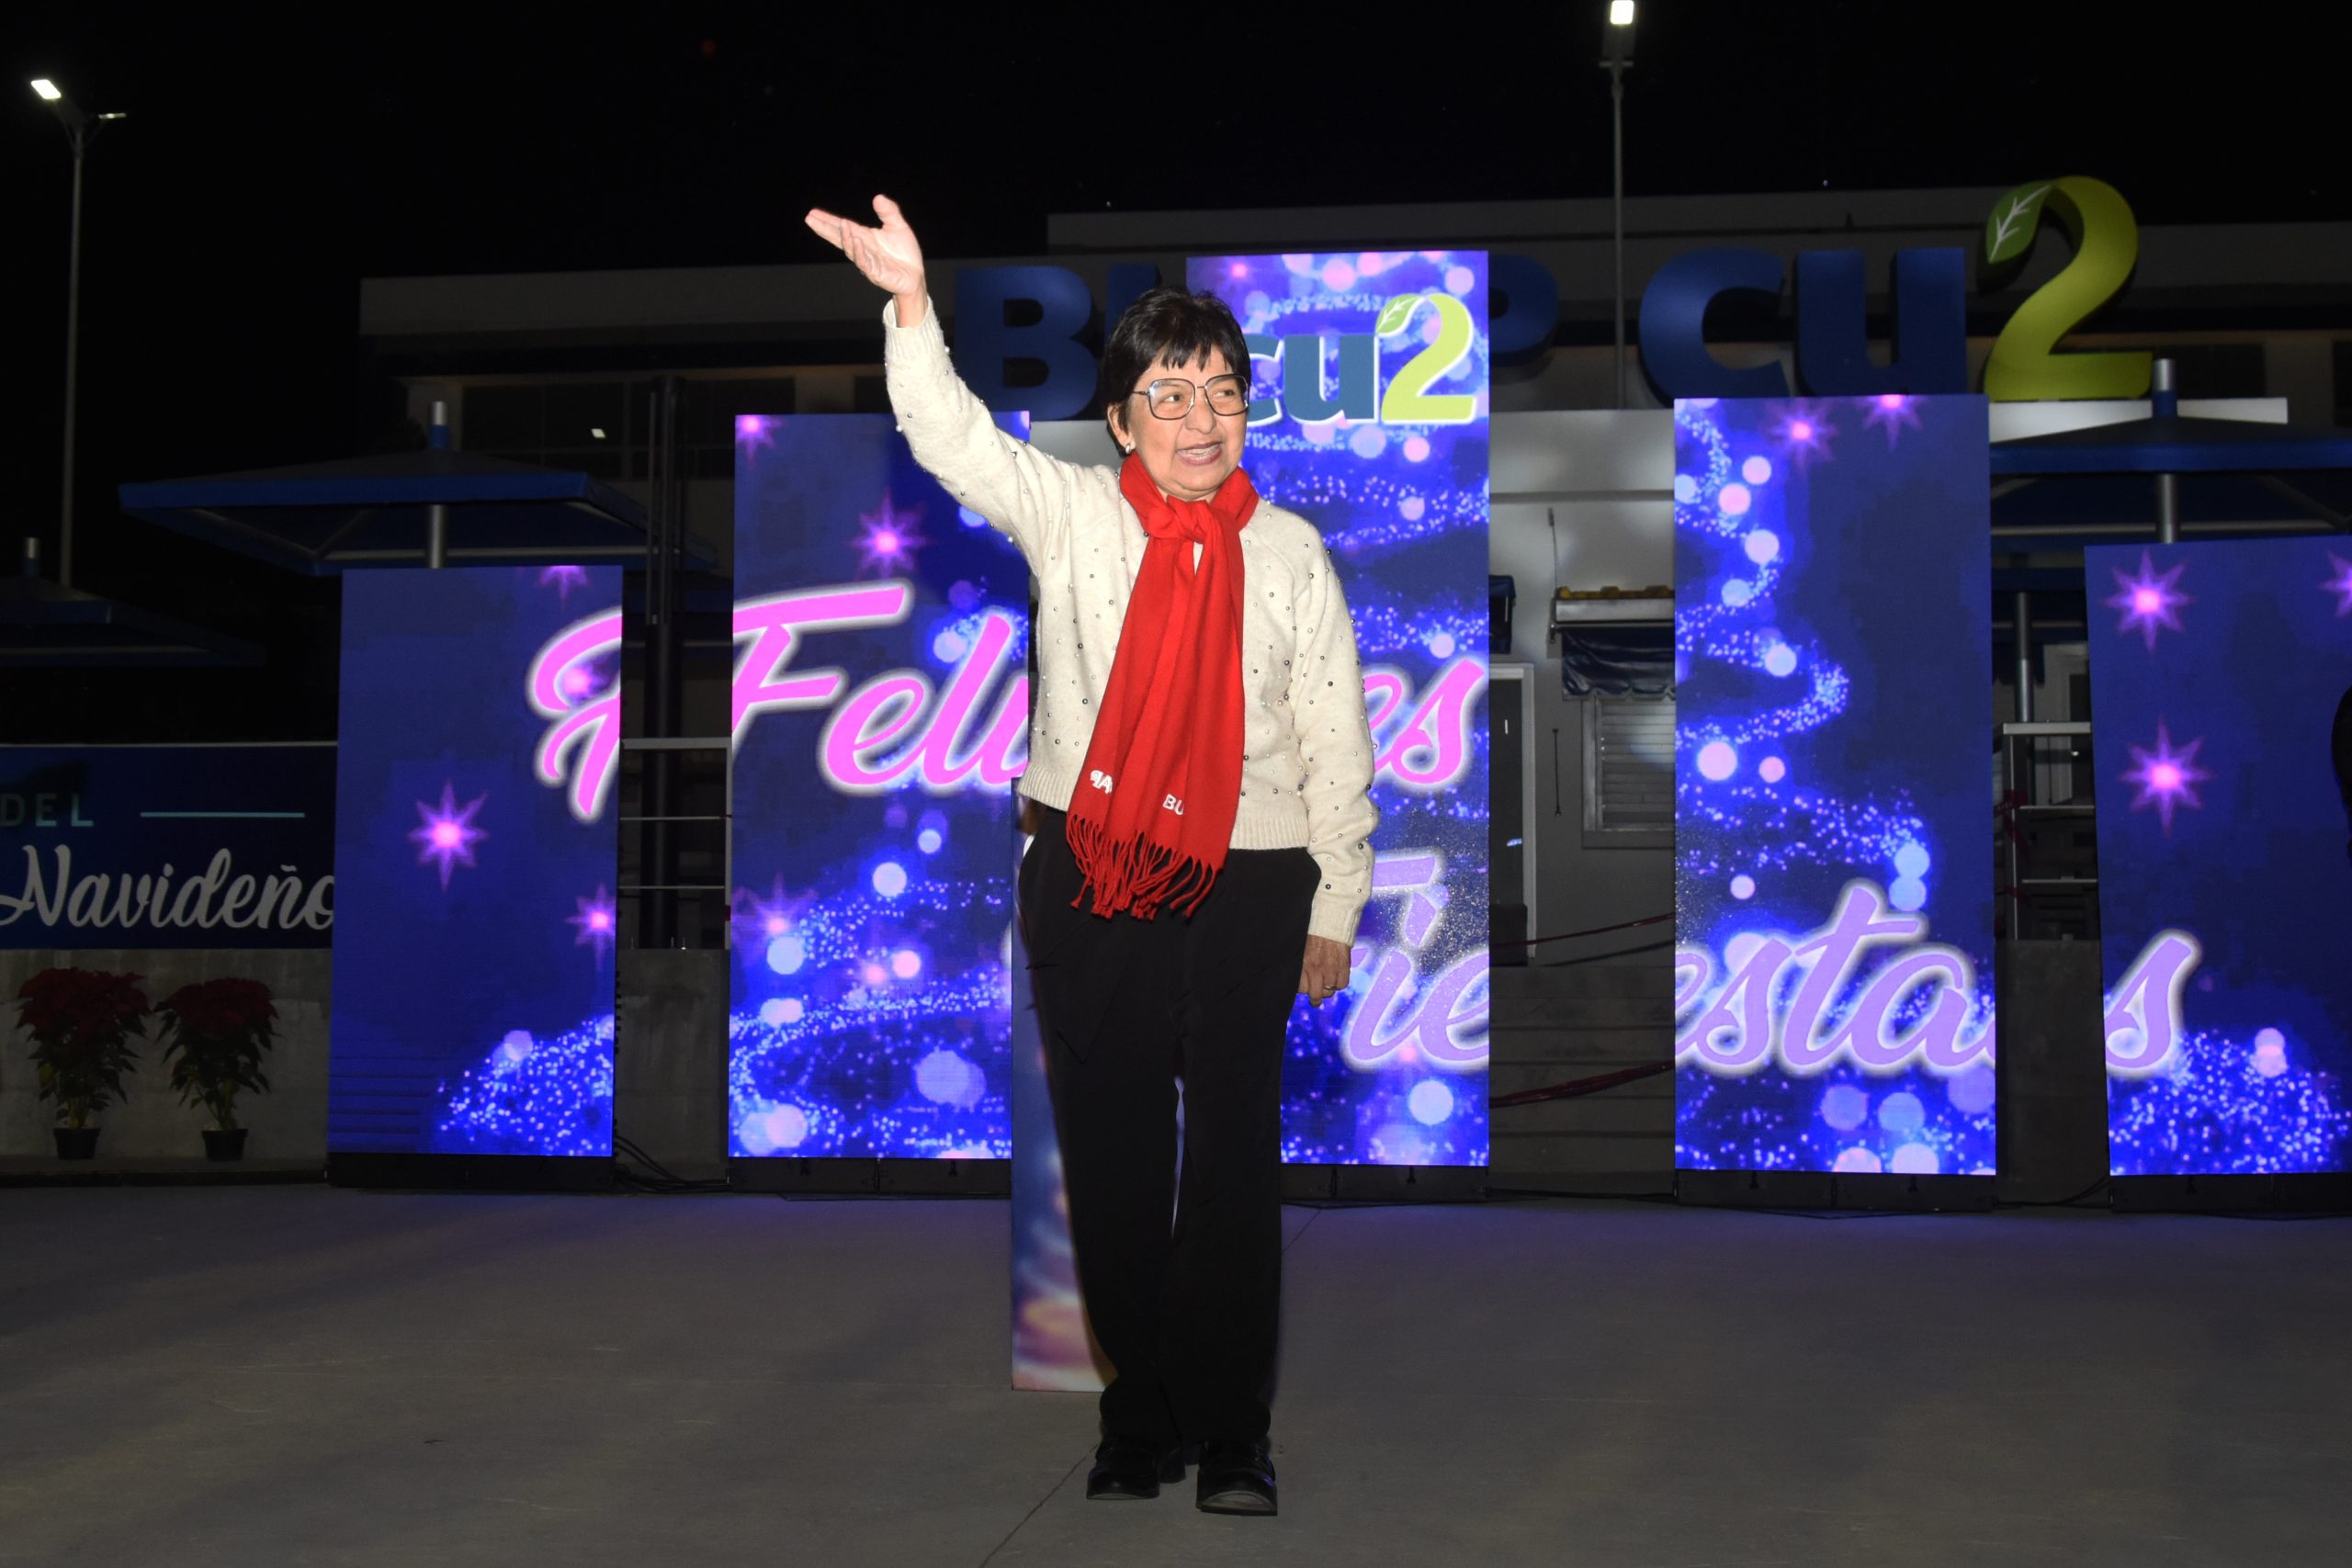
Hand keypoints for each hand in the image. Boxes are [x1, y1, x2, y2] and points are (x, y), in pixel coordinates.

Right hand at [805, 194, 926, 324]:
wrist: (915, 276)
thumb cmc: (904, 253)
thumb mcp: (898, 226)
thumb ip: (888, 212)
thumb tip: (877, 197)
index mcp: (863, 236)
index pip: (842, 226)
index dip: (827, 220)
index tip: (813, 213)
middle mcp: (861, 248)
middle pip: (839, 237)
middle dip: (825, 228)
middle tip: (810, 219)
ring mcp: (867, 261)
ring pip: (851, 249)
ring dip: (845, 237)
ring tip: (842, 224)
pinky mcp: (876, 272)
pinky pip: (865, 262)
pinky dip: (860, 251)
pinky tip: (856, 241)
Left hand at [1299, 935, 1350, 1006]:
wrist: (1331, 919)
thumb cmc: (1314, 931)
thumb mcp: (1302, 947)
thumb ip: (1302, 963)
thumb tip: (1301, 977)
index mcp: (1303, 963)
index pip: (1301, 989)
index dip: (1304, 990)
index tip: (1305, 988)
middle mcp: (1316, 969)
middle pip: (1316, 995)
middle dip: (1315, 999)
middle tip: (1315, 1000)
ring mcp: (1331, 968)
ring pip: (1329, 991)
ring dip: (1328, 989)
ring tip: (1326, 985)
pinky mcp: (1344, 966)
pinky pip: (1342, 984)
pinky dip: (1339, 983)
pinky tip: (1336, 978)